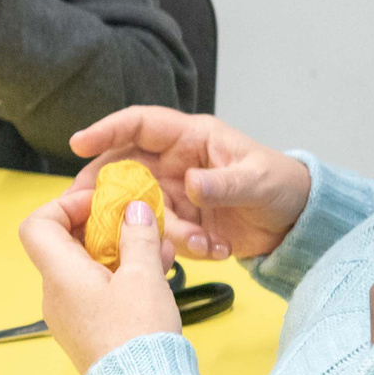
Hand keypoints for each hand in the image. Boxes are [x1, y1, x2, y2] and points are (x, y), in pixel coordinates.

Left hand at [17, 190, 182, 374]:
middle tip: (136, 223)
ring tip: (159, 248)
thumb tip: (134, 210)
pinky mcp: (87, 332)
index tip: (100, 204)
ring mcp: (70, 316)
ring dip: (120, 253)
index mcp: (60, 275)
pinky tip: (157, 274)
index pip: (37, 225)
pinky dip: (122, 278)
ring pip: (88, 269)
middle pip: (66, 245)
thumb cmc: (138, 334)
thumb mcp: (145, 276)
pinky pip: (97, 293)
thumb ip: (137, 237)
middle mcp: (56, 295)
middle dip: (104, 228)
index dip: (65, 206)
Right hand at [67, 107, 310, 261]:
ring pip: (141, 210)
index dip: (106, 130)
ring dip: (162, 231)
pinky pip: (162, 236)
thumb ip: (223, 183)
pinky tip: (215, 249)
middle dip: (104, 190)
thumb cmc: (280, 185)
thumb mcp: (257, 180)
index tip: (78, 144)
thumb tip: (190, 184)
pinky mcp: (178, 222)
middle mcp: (173, 162)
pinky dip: (183, 247)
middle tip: (84, 210)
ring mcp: (172, 193)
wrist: (295, 224)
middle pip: (122, 169)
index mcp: (189, 138)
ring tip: (203, 243)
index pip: (139, 125)